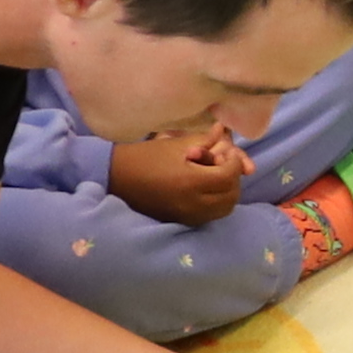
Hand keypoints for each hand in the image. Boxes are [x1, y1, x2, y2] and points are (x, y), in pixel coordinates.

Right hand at [101, 119, 248, 227]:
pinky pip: (211, 215)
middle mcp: (194, 204)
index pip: (229, 176)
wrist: (117, 177)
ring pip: (225, 208)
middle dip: (233, 177)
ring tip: (216, 175)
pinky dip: (216, 202)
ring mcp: (189, 216)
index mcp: (192, 182)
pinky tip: (206, 188)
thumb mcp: (177, 145)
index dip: (234, 162)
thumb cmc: (146, 156)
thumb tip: (223, 131)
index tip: (227, 152)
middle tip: (223, 164)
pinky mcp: (183, 222)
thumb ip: (205, 140)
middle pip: (231, 195)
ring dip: (227, 191)